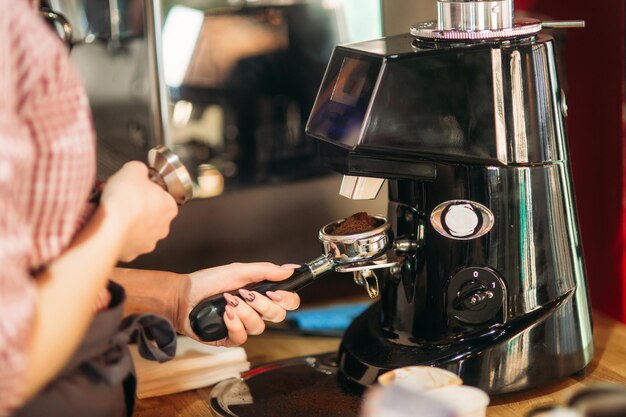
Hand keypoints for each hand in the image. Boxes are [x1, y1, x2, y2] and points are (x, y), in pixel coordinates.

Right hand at [100, 161, 177, 261]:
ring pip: (139, 229)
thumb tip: (139, 171)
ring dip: (128, 222)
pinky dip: (118, 234)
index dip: (147, 190)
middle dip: (137, 207)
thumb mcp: (133, 169)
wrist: (109, 226)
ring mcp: (148, 242)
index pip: (162, 196)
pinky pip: (125, 241)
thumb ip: (140, 169)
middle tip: (122, 199)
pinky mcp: (133, 253)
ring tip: (113, 213)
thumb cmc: (124, 200)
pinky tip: (110, 226)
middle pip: (151, 214)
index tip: (135, 188)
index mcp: (169, 207)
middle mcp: (163, 227)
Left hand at [176, 263, 300, 345]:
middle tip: (246, 294)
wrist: (182, 296)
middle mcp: (255, 310)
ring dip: (244, 312)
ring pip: (259, 327)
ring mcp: (243, 325)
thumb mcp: (238, 271)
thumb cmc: (208, 281)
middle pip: (279, 316)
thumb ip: (265, 271)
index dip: (287, 299)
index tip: (274, 293)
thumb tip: (290, 270)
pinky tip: (224, 315)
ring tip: (228, 302)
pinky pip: (242, 337)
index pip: (288, 301)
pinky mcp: (230, 338)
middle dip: (263, 305)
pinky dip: (234, 324)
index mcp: (261, 293)